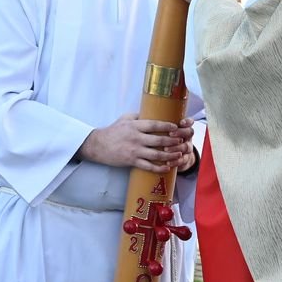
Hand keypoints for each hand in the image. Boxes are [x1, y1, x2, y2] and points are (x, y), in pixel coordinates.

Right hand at [77, 115, 194, 173]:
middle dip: (174, 141)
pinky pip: (149, 166)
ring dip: (170, 155)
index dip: (168, 126)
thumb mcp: (125, 119)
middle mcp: (136, 138)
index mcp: (135, 126)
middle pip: (160, 140)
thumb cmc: (113, 131)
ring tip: (179, 154)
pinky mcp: (132, 161)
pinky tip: (167, 167)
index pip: (155, 125)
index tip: (177, 127)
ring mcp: (134, 151)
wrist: (98, 145)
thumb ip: (139, 117)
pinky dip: (159, 167)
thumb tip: (153, 113)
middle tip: (183, 141)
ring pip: (157, 154)